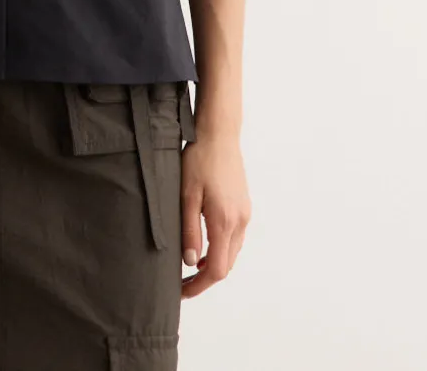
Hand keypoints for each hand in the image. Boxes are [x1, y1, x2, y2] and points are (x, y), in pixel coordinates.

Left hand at [180, 128, 250, 296]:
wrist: (219, 134)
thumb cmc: (199, 160)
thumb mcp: (186, 195)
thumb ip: (189, 230)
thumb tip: (191, 263)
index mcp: (224, 221)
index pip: (217, 269)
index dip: (199, 286)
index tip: (182, 292)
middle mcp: (240, 222)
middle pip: (226, 265)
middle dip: (205, 279)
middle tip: (181, 283)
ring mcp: (244, 214)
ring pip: (232, 253)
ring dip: (213, 264)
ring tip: (190, 268)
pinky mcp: (244, 207)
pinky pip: (235, 238)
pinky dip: (221, 249)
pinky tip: (205, 246)